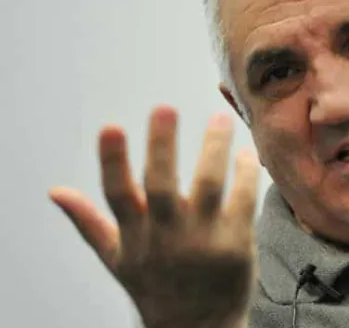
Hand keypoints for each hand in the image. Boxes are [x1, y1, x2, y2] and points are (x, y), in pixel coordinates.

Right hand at [49, 105, 259, 327]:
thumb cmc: (155, 287)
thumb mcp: (116, 258)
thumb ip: (89, 222)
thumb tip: (55, 191)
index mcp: (135, 236)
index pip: (118, 194)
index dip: (112, 161)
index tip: (111, 127)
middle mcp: (167, 237)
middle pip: (162, 185)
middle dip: (162, 146)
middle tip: (163, 109)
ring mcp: (203, 241)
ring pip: (208, 186)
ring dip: (214, 149)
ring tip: (219, 118)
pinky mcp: (236, 245)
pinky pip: (242, 200)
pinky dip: (245, 175)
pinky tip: (245, 154)